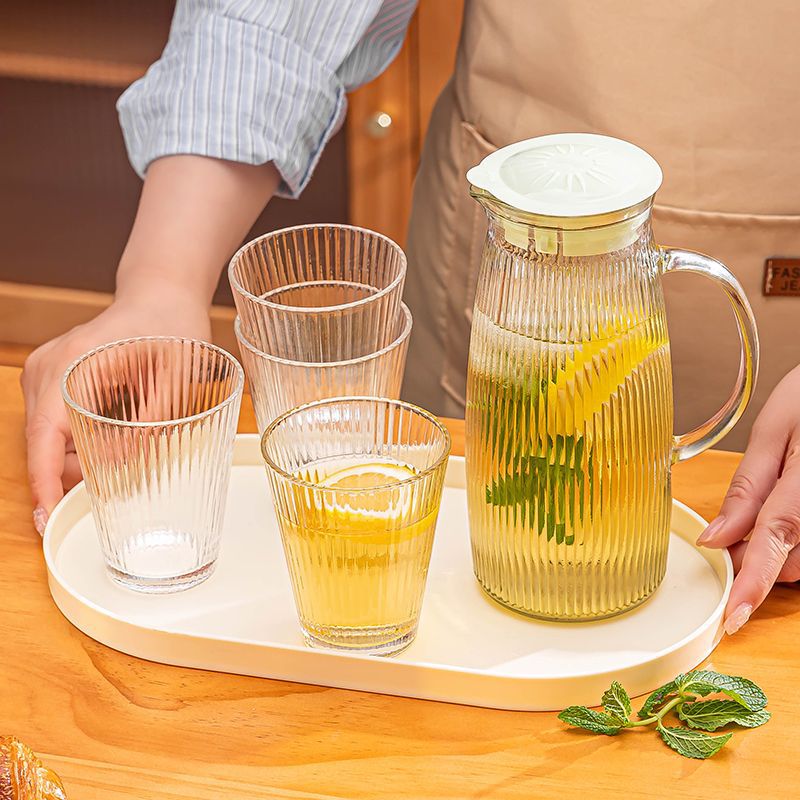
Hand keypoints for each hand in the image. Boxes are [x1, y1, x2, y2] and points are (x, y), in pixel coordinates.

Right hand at [21, 293, 210, 533]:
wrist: (163, 293)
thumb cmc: (172, 326)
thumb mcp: (175, 378)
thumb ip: (150, 424)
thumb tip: (120, 471)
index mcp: (72, 365)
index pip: (44, 437)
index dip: (45, 482)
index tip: (47, 518)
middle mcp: (48, 367)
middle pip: (46, 442)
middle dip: (73, 475)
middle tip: (115, 491)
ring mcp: (46, 370)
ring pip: (52, 435)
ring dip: (81, 456)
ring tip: (126, 454)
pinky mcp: (54, 375)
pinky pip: (59, 422)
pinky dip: (81, 439)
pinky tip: (115, 437)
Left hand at [697, 364, 799, 633]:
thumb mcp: (774, 431)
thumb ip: (747, 487)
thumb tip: (715, 536)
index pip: (775, 540)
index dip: (752, 583)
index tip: (732, 617)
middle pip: (790, 558)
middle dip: (755, 556)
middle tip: (732, 531)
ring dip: (779, 550)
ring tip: (771, 506)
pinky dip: (796, 540)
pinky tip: (789, 509)